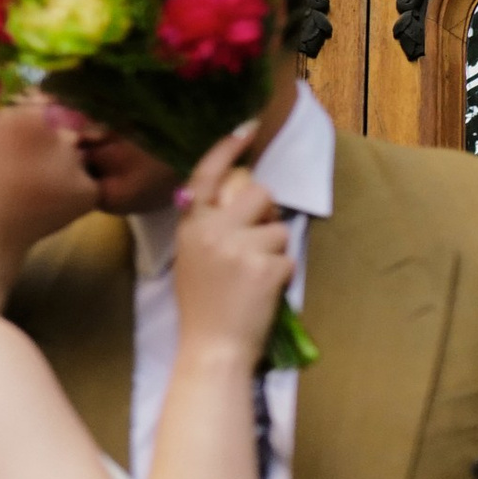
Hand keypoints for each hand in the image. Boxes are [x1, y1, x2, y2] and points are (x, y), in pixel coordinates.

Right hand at [170, 124, 293, 366]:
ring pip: (278, 228)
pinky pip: (287, 257)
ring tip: (254, 278)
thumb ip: (207, 224)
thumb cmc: (203, 306)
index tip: (246, 129)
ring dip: (274, 251)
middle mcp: (211, 230)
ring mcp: (238, 248)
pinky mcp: (264, 268)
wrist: (212, 349)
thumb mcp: (191, 257)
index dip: (226, 149)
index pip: (207, 175)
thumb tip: (238, 195)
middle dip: (267, 212)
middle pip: (258, 192)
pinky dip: (281, 276)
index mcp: (191, 226)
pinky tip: (262, 294)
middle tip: (258, 239)